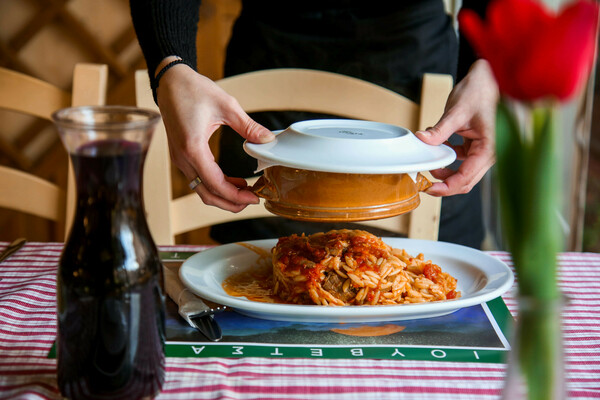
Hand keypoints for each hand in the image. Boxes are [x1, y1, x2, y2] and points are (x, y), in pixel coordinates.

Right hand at [155, 58, 274, 211]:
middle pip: (207, 194)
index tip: (254, 197)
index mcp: (193, 148)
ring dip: (224, 196)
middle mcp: (183, 158)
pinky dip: (216, 186)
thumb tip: (268, 139)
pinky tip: (234, 181)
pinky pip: (198, 180)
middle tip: (253, 199)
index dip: (236, 196)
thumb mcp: (226, 105)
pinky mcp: (181, 157)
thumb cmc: (194, 90)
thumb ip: (248, 126)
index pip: (215, 184)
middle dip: (231, 203)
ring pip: (201, 190)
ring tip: (246, 192)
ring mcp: (180, 159)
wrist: (170, 82)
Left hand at [415, 59, 498, 195]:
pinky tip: (438, 148)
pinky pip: (463, 159)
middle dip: (444, 183)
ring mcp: (486, 149)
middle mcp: (491, 153)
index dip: (446, 187)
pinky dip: (449, 157)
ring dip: (446, 169)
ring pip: (464, 171)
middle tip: (424, 182)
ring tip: (429, 162)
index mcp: (489, 149)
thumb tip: (421, 140)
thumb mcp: (457, 111)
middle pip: (466, 180)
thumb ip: (440, 130)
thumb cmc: (482, 90)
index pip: (466, 178)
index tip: (429, 189)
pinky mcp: (479, 144)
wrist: (492, 75)